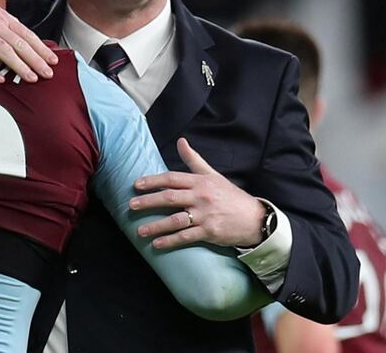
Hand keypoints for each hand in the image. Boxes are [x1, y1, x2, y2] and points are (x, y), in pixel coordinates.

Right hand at [0, 0, 57, 82]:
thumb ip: (1, 23)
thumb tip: (15, 35)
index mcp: (2, 17)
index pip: (27, 34)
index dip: (41, 48)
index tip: (52, 60)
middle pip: (20, 44)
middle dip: (37, 60)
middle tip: (49, 74)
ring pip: (5, 50)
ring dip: (19, 65)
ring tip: (31, 78)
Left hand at [130, 138, 265, 248]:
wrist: (254, 218)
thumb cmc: (230, 196)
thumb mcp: (212, 175)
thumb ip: (193, 160)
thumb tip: (180, 141)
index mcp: (200, 182)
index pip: (172, 178)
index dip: (152, 181)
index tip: (136, 185)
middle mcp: (201, 197)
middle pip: (169, 198)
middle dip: (148, 201)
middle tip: (131, 206)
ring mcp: (205, 215)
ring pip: (175, 220)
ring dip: (155, 226)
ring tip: (139, 231)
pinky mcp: (209, 232)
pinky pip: (185, 236)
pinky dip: (170, 241)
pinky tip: (157, 244)